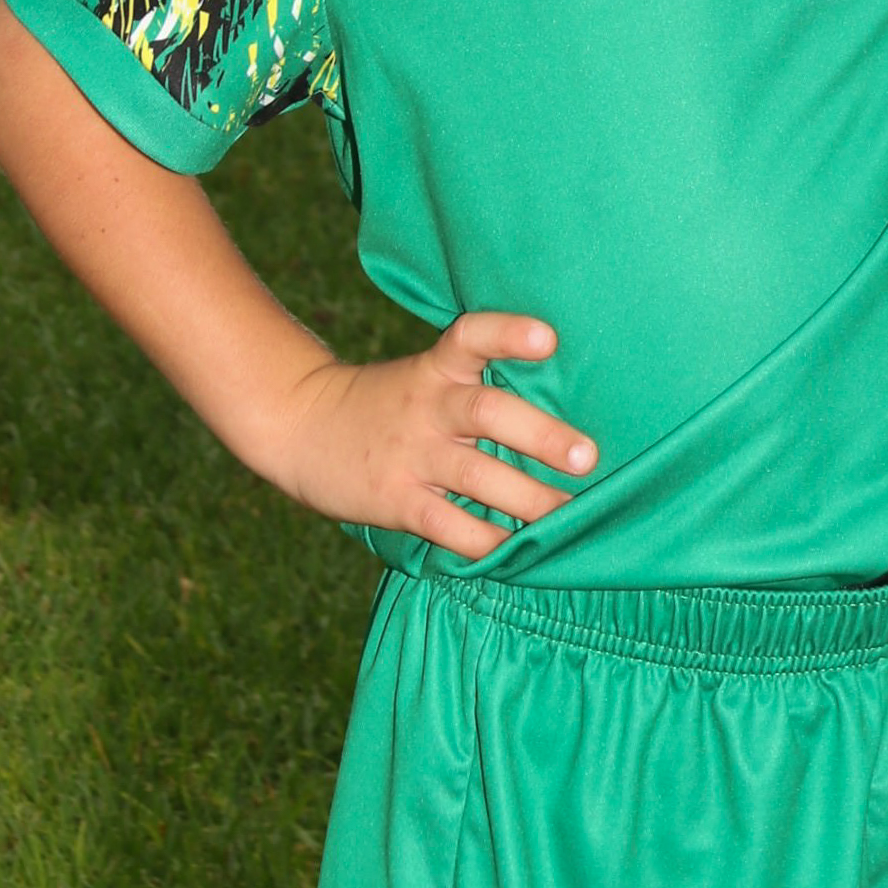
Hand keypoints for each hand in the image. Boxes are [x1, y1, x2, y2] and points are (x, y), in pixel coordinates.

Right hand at [270, 311, 596, 560]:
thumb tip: (562, 421)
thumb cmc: (387, 405)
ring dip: (528, 499)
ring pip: (476, 476)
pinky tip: (516, 552)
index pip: (471, 337)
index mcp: (437, 369)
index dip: (508, 334)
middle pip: (487, 412)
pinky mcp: (395, 500)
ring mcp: (411, 455)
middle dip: (540, 435)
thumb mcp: (425, 380)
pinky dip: (484, 541)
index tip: (549, 339)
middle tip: (587, 457)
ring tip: (570, 515)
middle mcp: (428, 407)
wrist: (300, 426)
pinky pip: (447, 525)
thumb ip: (477, 389)